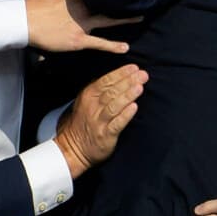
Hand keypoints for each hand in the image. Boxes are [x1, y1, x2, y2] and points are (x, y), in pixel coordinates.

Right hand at [25, 0, 141, 53]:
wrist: (24, 21)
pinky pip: (99, 43)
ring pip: (108, 21)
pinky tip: (125, 48)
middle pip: (108, 2)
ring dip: (124, 20)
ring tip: (141, 18)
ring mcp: (83, 23)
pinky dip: (112, 46)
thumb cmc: (37, 4)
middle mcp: (83, 7)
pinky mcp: (79, 39)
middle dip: (124, 0)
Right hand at [54, 63, 147, 177]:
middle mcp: (92, 107)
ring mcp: (98, 121)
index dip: (121, 73)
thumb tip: (123, 75)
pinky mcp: (105, 135)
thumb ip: (102, 89)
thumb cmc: (85, 121)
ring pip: (114, 106)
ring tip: (139, 87)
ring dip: (128, 95)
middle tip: (143, 75)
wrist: (73, 147)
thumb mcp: (87, 101)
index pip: (106, 81)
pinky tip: (134, 107)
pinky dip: (126, 115)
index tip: (134, 68)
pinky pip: (117, 123)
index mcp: (89, 95)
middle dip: (128, 81)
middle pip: (112, 91)